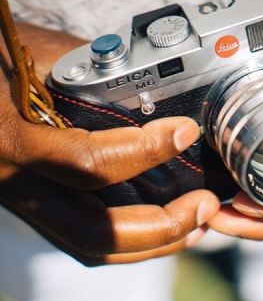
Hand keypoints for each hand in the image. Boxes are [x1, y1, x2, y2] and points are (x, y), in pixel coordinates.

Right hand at [0, 23, 219, 264]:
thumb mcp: (42, 55)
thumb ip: (96, 75)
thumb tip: (157, 88)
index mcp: (15, 140)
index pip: (90, 163)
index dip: (147, 150)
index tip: (186, 131)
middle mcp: (18, 184)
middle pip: (96, 231)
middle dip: (162, 226)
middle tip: (205, 206)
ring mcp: (25, 202)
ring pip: (90, 245)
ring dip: (151, 244)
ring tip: (196, 225)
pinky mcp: (35, 204)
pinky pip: (81, 237)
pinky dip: (128, 239)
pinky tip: (161, 227)